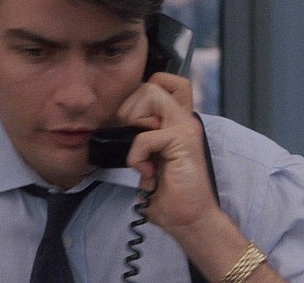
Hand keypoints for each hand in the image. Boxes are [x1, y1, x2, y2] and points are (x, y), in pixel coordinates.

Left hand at [116, 72, 218, 233]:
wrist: (189, 220)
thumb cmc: (168, 195)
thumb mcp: (146, 160)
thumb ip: (138, 139)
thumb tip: (113, 124)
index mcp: (174, 122)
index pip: (160, 83)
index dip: (138, 96)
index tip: (130, 127)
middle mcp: (183, 118)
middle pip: (152, 83)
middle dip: (130, 107)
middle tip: (131, 138)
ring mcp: (186, 126)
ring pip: (151, 93)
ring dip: (134, 120)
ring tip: (140, 150)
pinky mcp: (184, 139)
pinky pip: (145, 135)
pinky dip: (136, 156)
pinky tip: (147, 172)